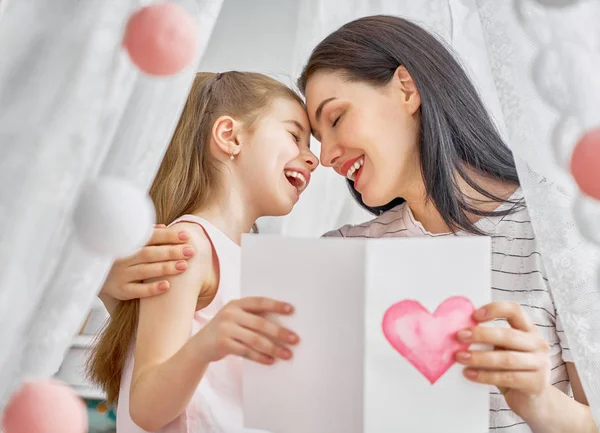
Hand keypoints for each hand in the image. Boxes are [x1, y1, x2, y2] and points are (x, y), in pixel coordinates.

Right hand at [99, 224, 194, 301]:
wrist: (97, 278)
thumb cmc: (121, 257)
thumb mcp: (129, 244)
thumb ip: (146, 236)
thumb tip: (164, 227)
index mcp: (126, 243)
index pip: (149, 237)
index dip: (168, 236)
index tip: (186, 236)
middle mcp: (122, 257)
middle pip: (149, 253)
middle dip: (171, 251)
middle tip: (191, 251)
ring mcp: (120, 274)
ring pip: (145, 270)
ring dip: (165, 268)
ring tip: (184, 266)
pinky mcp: (119, 290)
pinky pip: (137, 290)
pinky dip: (152, 289)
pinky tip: (167, 286)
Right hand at [195, 297, 298, 364]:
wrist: (200, 346)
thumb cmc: (226, 330)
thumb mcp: (235, 318)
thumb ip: (252, 317)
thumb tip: (283, 325)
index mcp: (237, 303)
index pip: (259, 302)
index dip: (276, 305)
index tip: (291, 310)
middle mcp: (230, 313)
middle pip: (260, 323)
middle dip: (280, 332)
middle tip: (295, 339)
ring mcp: (225, 328)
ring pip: (255, 340)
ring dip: (273, 348)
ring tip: (287, 354)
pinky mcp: (222, 344)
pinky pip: (246, 352)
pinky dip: (260, 357)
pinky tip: (271, 361)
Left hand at [455, 301, 550, 419]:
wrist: (531, 399)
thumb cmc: (511, 369)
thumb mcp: (502, 350)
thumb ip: (489, 340)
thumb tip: (460, 332)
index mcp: (528, 329)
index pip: (514, 310)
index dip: (494, 309)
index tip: (474, 315)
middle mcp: (538, 344)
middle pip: (508, 335)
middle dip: (480, 335)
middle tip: (459, 336)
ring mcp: (540, 364)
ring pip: (506, 358)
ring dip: (479, 357)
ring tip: (460, 357)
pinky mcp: (536, 383)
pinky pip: (507, 378)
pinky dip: (485, 375)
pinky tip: (469, 374)